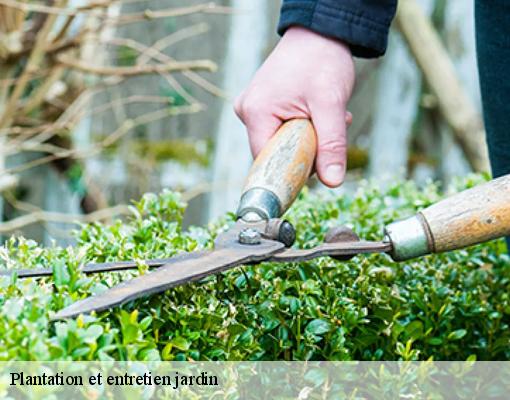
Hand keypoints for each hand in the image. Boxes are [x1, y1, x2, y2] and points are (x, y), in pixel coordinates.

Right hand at [235, 26, 354, 186]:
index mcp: (255, 112)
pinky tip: (317, 112)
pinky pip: (280, 129)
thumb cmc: (322, 61)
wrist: (320, 32)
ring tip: (327, 115)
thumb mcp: (330, 104)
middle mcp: (247, 111)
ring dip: (308, 137)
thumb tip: (332, 181)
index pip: (267, 161)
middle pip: (275, 153)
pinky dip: (302, 127)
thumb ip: (331, 144)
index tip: (318, 168)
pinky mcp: (262, 106)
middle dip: (306, 149)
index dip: (292, 170)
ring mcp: (253, 108)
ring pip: (281, 142)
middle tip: (330, 129)